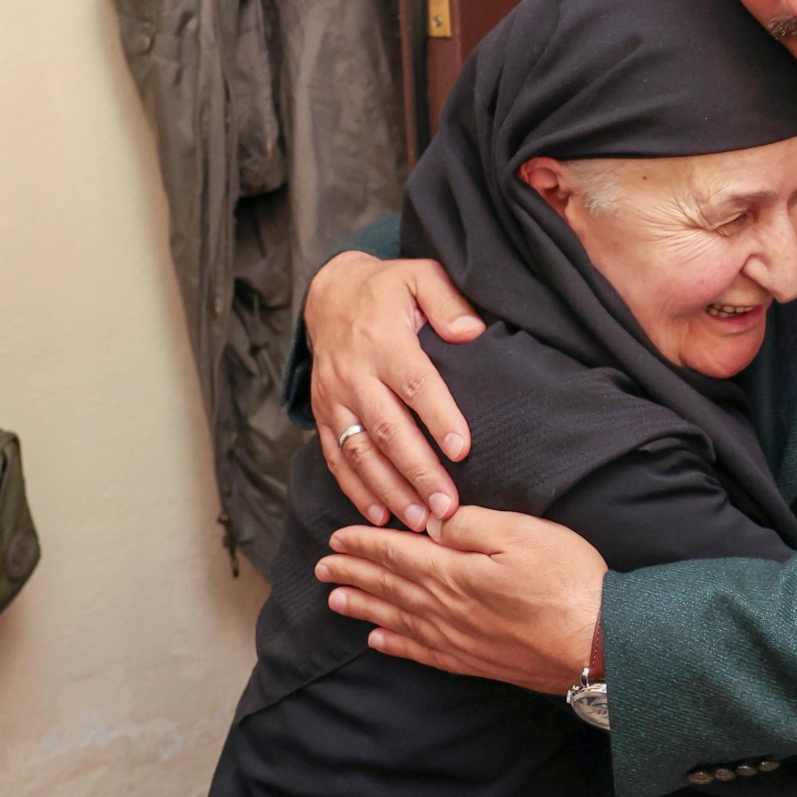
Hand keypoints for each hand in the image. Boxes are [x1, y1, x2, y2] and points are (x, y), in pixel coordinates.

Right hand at [309, 251, 483, 528]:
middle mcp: (355, 374)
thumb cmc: (389, 290)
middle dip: (418, 472)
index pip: (415, 384)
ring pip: (360, 452)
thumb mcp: (421, 275)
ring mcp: (334, 398)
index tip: (463, 449)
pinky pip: (336, 458)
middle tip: (446, 507)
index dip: (439, 418)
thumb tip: (472, 331)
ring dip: (389, 490)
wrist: (331, 294)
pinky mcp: (323, 415)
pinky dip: (355, 489)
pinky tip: (379, 515)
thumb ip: (448, 301)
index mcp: (384, 340)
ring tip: (418, 521)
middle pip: (389, 429)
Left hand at [318, 507, 605, 694]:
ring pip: (396, 619)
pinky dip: (393, 643)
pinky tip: (379, 640)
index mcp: (452, 572)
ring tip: (336, 599)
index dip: (364, 544)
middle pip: (389, 586)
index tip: (337, 538)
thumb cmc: (567, 582)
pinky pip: (419, 651)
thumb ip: (471, 525)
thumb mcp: (523, 533)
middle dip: (354, 573)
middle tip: (323, 568)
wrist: (596, 643)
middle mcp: (444, 609)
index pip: (396, 553)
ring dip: (364, 606)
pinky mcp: (473, 660)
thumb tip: (431, 520)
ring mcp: (456, 639)